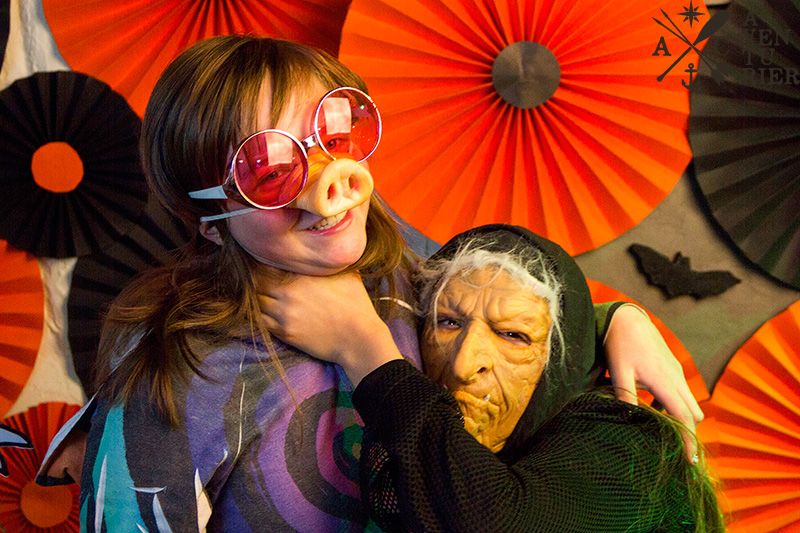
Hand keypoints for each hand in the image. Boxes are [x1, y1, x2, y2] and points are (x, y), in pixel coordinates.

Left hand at [258, 272, 402, 384]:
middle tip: (256, 276)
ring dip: (255, 296)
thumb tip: (326, 247)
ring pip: (256, 301)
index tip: (265, 258)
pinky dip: (258, 314)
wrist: (358, 338)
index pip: (268, 262)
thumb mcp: (347, 273)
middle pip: (256, 281)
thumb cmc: (356, 304)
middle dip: (255, 278)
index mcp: (301, 275)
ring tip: (259, 293)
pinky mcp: (284, 332)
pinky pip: (260, 321)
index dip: (264, 259)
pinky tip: (263, 310)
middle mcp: (287, 292)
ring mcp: (284, 314)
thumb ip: (329, 261)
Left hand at [604, 305, 703, 456]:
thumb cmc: (620, 344)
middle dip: (688, 431)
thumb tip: (630, 419)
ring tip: (661, 430)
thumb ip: (625, 395)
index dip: (689, 439)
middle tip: (675, 450)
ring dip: (681, 416)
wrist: (626, 318)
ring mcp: (676, 372)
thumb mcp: (619, 371)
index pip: (684, 417)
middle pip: (693, 413)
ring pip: (689, 402)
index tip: (690, 460)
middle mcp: (676, 378)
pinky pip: (681, 392)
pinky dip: (674, 404)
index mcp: (665, 381)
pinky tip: (653, 408)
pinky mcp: (673, 367)